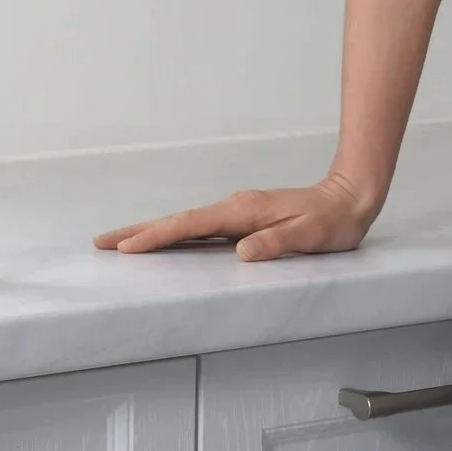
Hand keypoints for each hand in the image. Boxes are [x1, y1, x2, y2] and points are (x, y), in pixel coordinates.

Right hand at [92, 170, 381, 261]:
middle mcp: (235, 208)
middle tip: (102, 242)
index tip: (127, 247)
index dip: (158, 237)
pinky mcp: (242, 220)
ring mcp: (237, 212)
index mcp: (244, 211)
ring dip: (152, 233)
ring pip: (185, 224)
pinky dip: (175, 235)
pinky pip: (200, 229)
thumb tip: (242, 252)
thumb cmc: (332, 221)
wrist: (349, 198)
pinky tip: (165, 243)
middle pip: (178, 221)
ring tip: (121, 244)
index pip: (191, 225)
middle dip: (139, 231)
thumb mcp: (310, 235)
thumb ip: (277, 242)